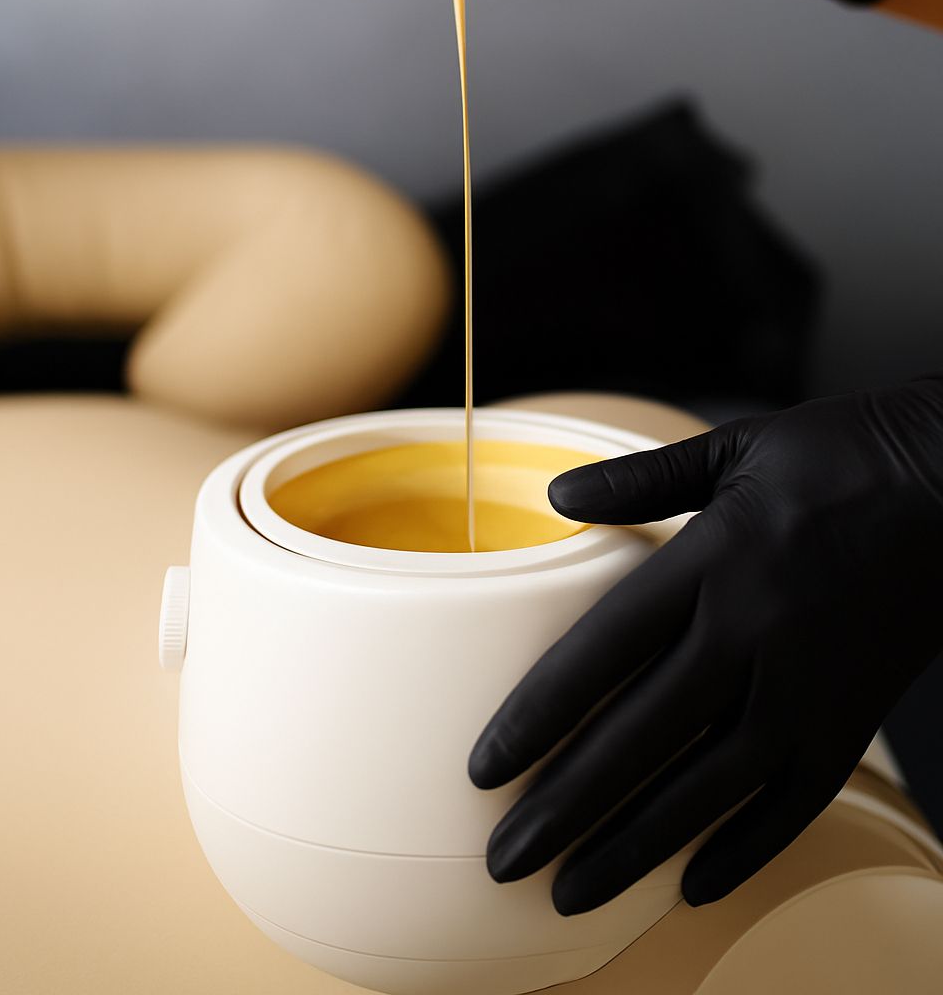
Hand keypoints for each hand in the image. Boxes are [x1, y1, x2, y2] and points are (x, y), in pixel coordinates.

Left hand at [469, 378, 942, 911]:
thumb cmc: (842, 455)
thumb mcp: (736, 447)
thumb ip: (640, 478)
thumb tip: (557, 494)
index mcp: (714, 560)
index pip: (602, 653)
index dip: (538, 716)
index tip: (484, 767)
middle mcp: (753, 633)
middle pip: (639, 737)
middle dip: (565, 806)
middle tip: (504, 859)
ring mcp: (807, 687)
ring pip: (705, 786)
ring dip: (633, 845)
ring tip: (572, 891)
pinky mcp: (853, 721)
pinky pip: (790, 802)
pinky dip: (742, 849)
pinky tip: (691, 885)